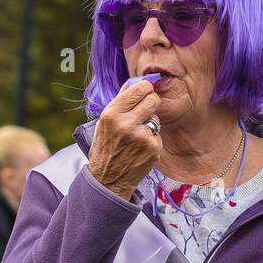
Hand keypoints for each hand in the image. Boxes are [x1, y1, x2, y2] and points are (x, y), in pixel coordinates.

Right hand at [87, 79, 161, 199]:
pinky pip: (158, 134)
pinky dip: (152, 139)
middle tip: (145, 110)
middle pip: (153, 99)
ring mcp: (141, 137)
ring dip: (150, 123)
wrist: (107, 180)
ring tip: (136, 135)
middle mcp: (126, 124)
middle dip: (151, 102)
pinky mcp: (153, 148)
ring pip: (156, 118)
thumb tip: (136, 82)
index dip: (145, 88)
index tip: (145, 91)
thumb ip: (121, 101)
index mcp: (112, 114)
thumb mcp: (104, 122)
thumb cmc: (105, 147)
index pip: (140, 88)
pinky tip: (140, 148)